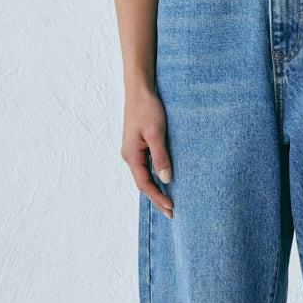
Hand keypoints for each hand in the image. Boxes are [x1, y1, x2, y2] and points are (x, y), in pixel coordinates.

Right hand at [122, 87, 173, 217]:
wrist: (139, 90)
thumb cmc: (147, 109)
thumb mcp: (156, 133)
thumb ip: (161, 156)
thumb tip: (166, 179)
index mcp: (131, 155)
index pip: (145, 184)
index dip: (158, 197)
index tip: (171, 208)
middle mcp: (129, 156)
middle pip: (143, 184)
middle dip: (157, 199)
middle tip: (172, 213)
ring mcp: (133, 151)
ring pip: (144, 176)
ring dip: (156, 189)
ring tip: (169, 202)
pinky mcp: (138, 145)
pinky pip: (146, 167)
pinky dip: (155, 177)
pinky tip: (164, 181)